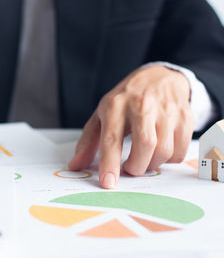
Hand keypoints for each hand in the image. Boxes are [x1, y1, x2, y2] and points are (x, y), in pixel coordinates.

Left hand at [68, 65, 192, 188]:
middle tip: (130, 168)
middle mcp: (141, 106)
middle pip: (145, 146)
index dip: (109, 164)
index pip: (112, 139)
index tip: (108, 183)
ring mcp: (166, 110)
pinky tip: (160, 150)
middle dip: (137, 167)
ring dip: (152, 164)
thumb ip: (88, 141)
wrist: (158, 76)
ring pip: (164, 151)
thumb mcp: (102, 114)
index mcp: (115, 106)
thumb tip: (75, 166)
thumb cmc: (126, 100)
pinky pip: (180, 151)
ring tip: (144, 158)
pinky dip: (169, 159)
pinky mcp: (184, 116)